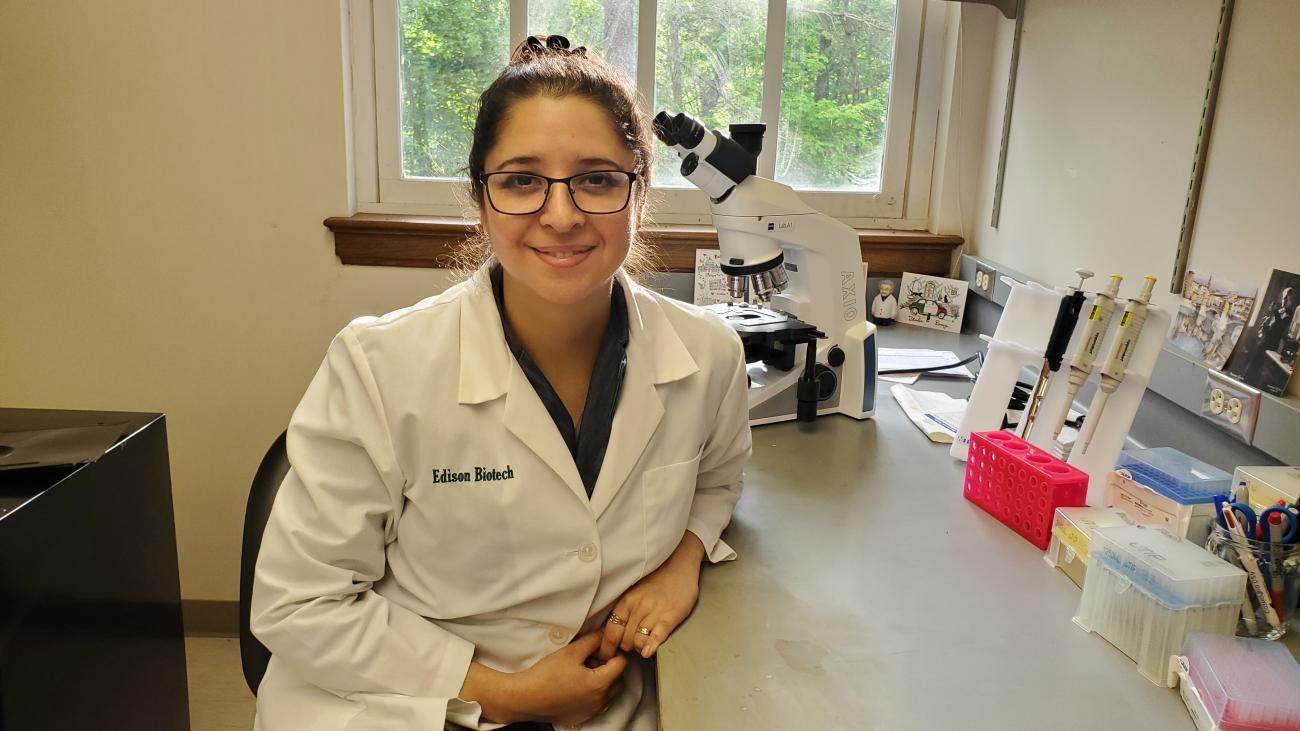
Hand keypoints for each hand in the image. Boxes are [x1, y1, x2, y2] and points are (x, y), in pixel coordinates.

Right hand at [461, 632, 626, 725]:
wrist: (526, 698)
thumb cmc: (546, 674)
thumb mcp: (571, 651)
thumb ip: (593, 640)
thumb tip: (605, 634)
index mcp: (600, 684)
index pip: (622, 663)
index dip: (613, 651)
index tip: (600, 647)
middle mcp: (600, 701)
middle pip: (619, 679)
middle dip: (610, 667)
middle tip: (591, 658)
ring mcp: (592, 711)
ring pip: (610, 692)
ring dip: (603, 680)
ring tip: (583, 671)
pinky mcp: (583, 717)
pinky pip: (598, 703)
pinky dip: (594, 693)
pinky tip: (577, 684)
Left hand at [599, 532, 704, 660]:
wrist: (679, 563)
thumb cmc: (657, 579)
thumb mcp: (633, 591)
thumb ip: (625, 609)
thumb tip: (613, 631)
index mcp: (626, 601)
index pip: (610, 631)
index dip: (607, 648)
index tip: (608, 655)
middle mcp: (638, 607)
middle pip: (624, 640)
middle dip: (626, 648)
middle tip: (630, 648)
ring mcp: (654, 611)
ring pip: (638, 641)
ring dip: (639, 647)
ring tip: (643, 645)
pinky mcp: (671, 615)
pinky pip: (657, 635)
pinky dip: (651, 646)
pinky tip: (648, 652)